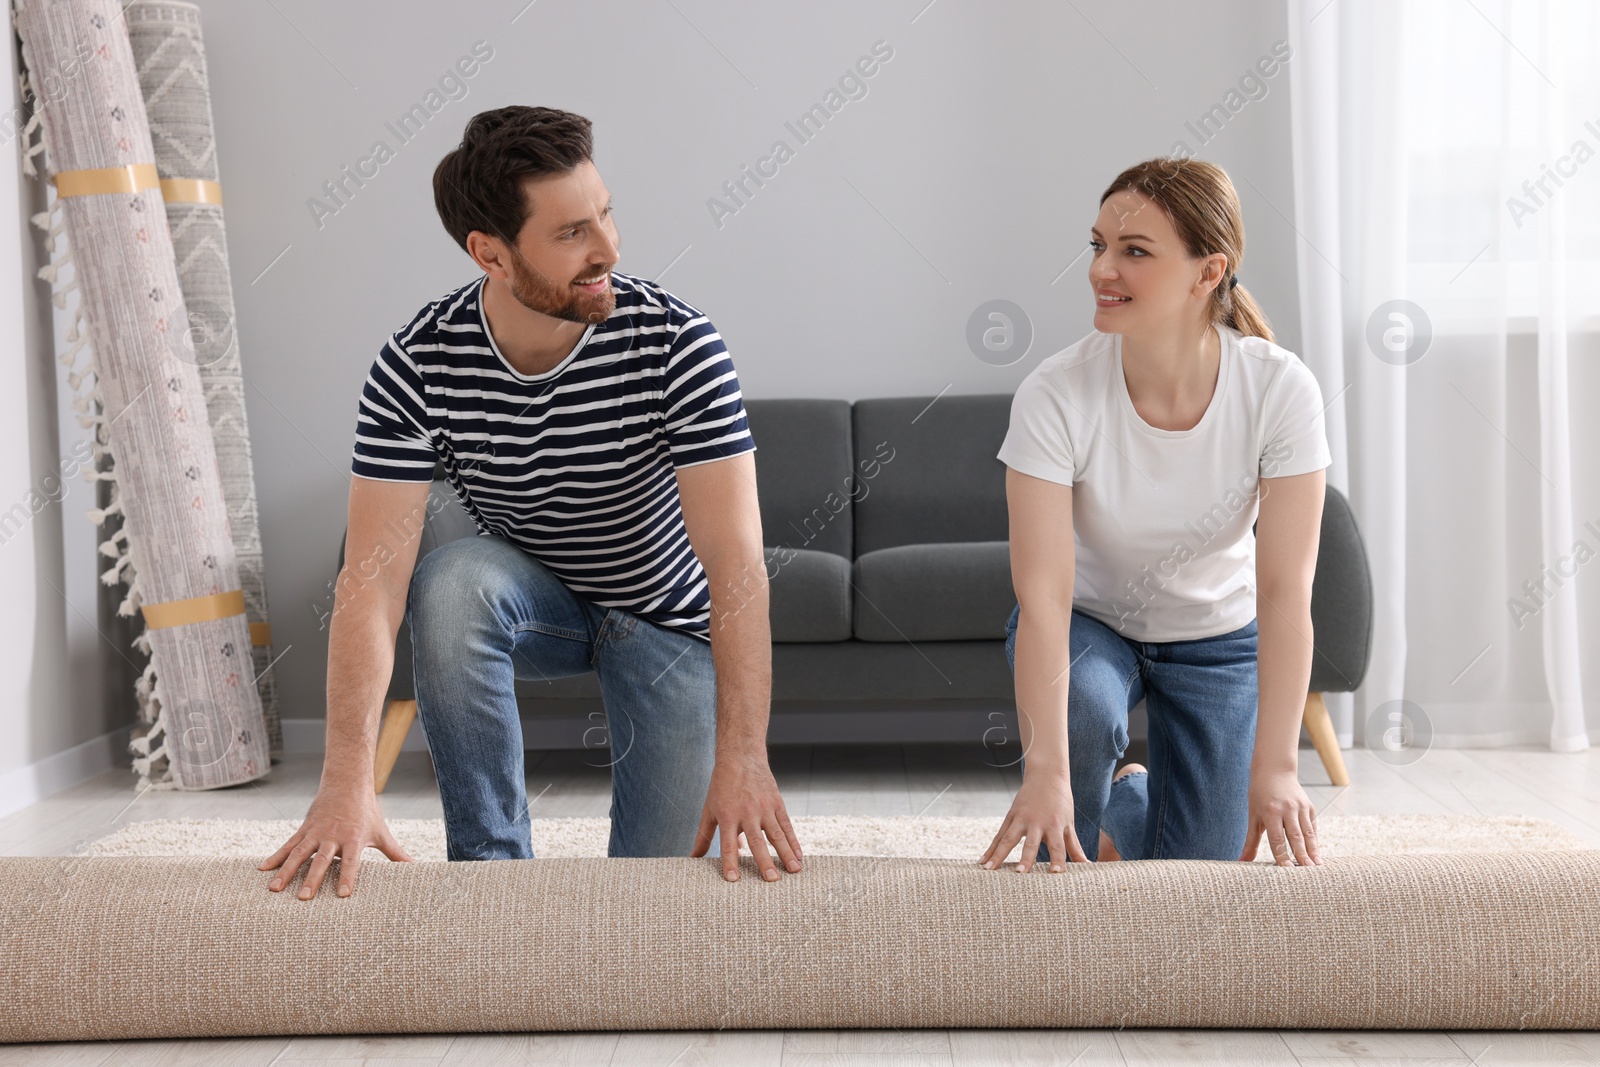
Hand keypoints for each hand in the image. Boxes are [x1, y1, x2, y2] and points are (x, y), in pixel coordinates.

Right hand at [257, 783, 414, 898]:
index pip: (352, 861)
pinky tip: (262, 869)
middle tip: (303, 899)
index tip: (343, 895)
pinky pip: (288, 844)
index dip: (348, 877)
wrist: (347, 783)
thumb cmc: (367, 812)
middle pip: (322, 860)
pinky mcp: (304, 829)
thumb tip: (415, 867)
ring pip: (299, 853)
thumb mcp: (382, 832)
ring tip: (275, 889)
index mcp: (354, 839)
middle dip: (313, 879)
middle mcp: (333, 836)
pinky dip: (275, 857)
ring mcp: (316, 832)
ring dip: (286, 871)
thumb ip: (396, 853)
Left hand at [690, 751, 801, 881]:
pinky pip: (786, 825)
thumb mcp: (709, 810)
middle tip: (772, 880)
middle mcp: (747, 812)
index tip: (733, 880)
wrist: (741, 757)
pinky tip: (799, 855)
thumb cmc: (721, 787)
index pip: (728, 844)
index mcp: (727, 816)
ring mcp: (764, 807)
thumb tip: (692, 858)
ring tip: (794, 870)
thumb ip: (703, 836)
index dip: (730, 861)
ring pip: (776, 834)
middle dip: (764, 861)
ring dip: (786, 853)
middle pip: (756, 841)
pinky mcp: (776, 803)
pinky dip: (794, 841)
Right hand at [979, 772, 1089, 871]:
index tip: (1056, 874)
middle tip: (1019, 873)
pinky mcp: (1010, 816)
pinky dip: (990, 849)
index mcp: (1054, 824)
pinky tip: (982, 862)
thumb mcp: (1069, 823)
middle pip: (1030, 843)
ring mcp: (1020, 818)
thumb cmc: (1061, 802)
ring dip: (998, 854)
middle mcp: (1036, 822)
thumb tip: (1087, 865)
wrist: (1046, 775)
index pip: (1057, 846)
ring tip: (989, 870)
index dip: (1057, 859)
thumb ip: (1074, 846)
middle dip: (1025, 858)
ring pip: (1008, 839)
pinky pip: (999, 835)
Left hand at [1239, 767, 1322, 865]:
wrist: (1274, 771)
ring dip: (1313, 850)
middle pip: (1296, 837)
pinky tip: (1317, 854)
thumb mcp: (1253, 816)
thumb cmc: (1259, 796)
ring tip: (1317, 867)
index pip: (1277, 839)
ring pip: (1308, 833)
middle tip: (1308, 873)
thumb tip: (1241, 861)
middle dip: (1302, 856)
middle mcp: (1288, 809)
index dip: (1282, 855)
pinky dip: (1315, 840)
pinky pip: (1313, 827)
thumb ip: (1250, 841)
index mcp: (1271, 812)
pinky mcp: (1310, 806)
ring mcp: (1301, 807)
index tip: (1287, 871)